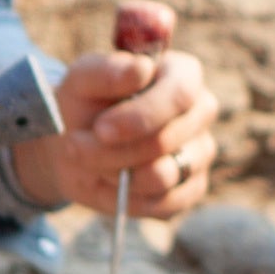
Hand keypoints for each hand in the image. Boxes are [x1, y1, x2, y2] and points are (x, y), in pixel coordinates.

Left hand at [10, 24, 219, 214]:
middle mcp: (200, 112)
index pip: (181, 94)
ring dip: (115, 173)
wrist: (74, 144)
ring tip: (90, 161)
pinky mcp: (192, 188)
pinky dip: (128, 198)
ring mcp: (200, 152)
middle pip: (166, 139)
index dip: (143, 115)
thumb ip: (107, 70)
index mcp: (182, 75)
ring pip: (163, 175)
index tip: (101, 129)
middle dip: (112, 151)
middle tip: (75, 146)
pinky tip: (112, 181)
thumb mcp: (81, 80)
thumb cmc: (83, 103)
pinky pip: (164, 203)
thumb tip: (141, 70)